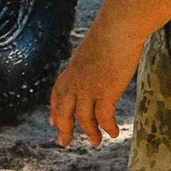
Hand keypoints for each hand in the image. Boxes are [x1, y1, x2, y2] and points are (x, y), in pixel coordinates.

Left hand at [51, 20, 141, 147]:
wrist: (118, 28)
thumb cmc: (112, 32)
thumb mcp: (94, 48)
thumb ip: (92, 61)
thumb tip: (101, 62)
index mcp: (72, 70)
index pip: (58, 93)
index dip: (55, 109)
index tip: (53, 121)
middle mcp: (75, 82)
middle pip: (64, 110)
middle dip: (64, 128)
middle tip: (63, 141)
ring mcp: (88, 89)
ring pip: (83, 118)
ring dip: (90, 132)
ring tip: (96, 142)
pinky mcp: (104, 93)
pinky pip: (103, 117)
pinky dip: (107, 127)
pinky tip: (114, 133)